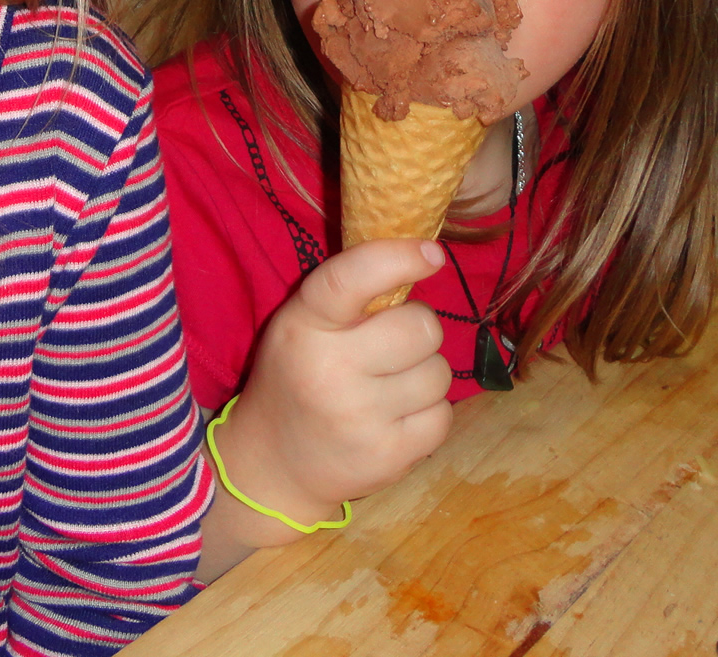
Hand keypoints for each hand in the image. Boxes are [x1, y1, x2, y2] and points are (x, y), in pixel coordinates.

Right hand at [212, 240, 452, 533]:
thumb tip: (425, 256)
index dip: (397, 258)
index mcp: (304, 325)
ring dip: (423, 373)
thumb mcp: (301, 325)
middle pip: (421, 327)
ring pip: (439, 372)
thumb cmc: (296, 377)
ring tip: (388, 386)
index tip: (431, 254)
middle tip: (391, 344)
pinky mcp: (389, 457)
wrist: (274, 464)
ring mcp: (361, 418)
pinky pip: (442, 415)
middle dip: (417, 329)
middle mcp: (330, 370)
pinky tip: (396, 418)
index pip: (352, 278)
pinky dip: (427, 413)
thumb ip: (350, 295)